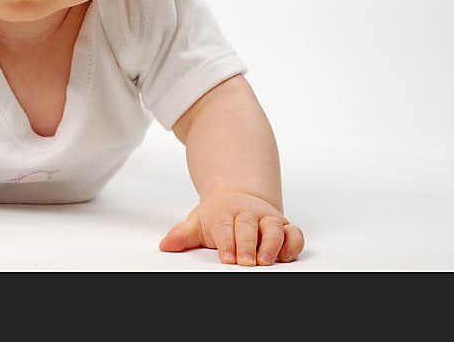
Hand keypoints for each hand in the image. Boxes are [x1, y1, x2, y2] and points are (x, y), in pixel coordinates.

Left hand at [159, 191, 303, 265]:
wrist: (237, 197)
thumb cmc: (217, 216)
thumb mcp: (197, 222)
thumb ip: (183, 235)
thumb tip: (166, 244)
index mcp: (224, 213)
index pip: (224, 227)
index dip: (226, 242)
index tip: (226, 257)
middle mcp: (248, 214)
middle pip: (248, 227)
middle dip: (247, 245)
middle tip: (245, 262)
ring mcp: (267, 219)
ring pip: (274, 228)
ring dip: (271, 244)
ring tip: (265, 260)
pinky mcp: (284, 226)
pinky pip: (294, 233)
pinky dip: (293, 243)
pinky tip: (286, 255)